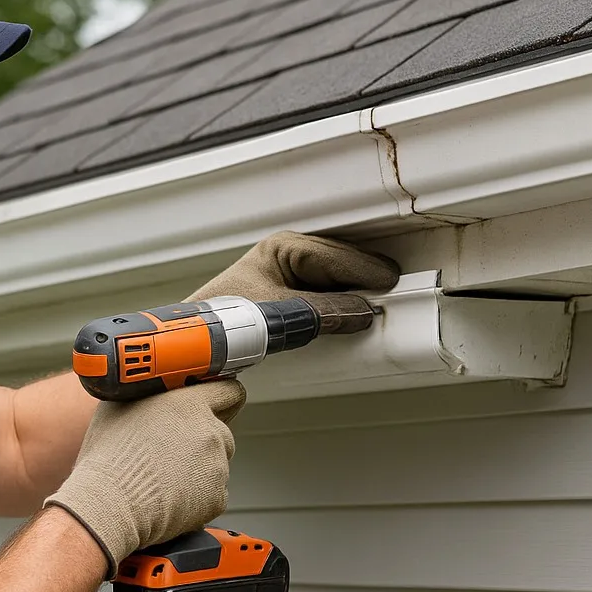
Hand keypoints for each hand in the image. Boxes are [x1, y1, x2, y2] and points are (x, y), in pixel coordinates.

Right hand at [43, 379, 245, 576]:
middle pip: (221, 432)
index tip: (218, 406)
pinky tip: (170, 497)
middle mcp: (210, 432)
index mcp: (189, 404)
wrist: (109, 504)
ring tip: (164, 478)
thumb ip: (149, 394)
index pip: (228, 391)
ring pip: (216, 464)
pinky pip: (213, 494)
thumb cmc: (108, 457)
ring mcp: (217, 466)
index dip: (222, 399)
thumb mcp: (119, 407)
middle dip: (202, 441)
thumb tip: (153, 392)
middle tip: (172, 452)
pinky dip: (198, 497)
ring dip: (199, 470)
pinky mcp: (217, 497)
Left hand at [187, 231, 400, 303]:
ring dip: (354, 286)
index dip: (367, 269)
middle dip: (366, 275)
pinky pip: (323, 289)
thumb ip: (325, 312)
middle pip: (339, 260)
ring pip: (332, 274)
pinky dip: (340, 298)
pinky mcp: (285, 292)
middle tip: (395, 289)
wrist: (196, 343)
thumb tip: (363, 311)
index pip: (337, 255)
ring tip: (379, 300)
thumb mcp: (282, 316)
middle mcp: (285, 253)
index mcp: (283, 247)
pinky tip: (353, 310)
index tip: (392, 283)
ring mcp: (286, 271)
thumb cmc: (225, 322)